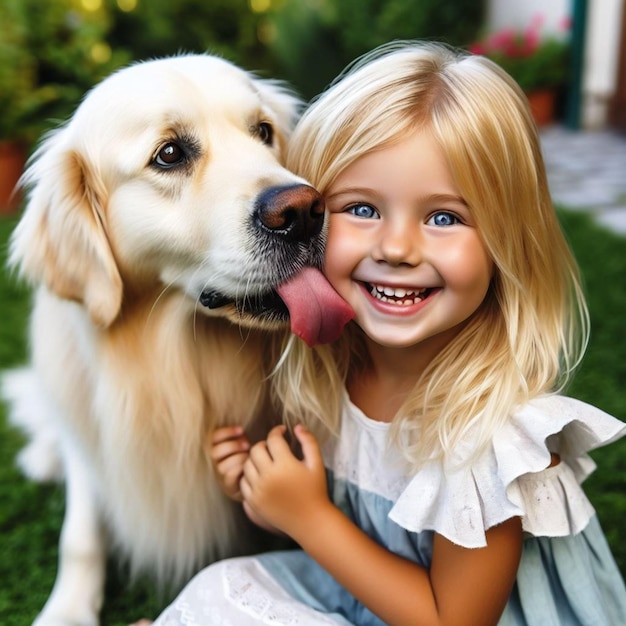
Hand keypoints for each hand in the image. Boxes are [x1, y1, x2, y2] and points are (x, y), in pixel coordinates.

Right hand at [209, 426, 249, 500]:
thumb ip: (239, 437)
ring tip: (249, 456)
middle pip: (215, 452)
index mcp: (216, 448)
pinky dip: (240, 468)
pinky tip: (248, 465)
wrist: (249, 480)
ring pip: (222, 466)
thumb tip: (241, 430)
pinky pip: (230, 475)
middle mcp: (214, 462)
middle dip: (233, 446)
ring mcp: (219, 474)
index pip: (214, 438)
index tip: (241, 430)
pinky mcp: (227, 485)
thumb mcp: (241, 444)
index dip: (227, 432)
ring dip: (238, 458)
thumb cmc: (245, 458)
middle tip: (247, 445)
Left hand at [240, 424, 329, 539]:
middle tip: (273, 447)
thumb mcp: (317, 463)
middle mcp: (268, 476)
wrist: (310, 521)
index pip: (273, 439)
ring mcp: (259, 490)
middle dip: (264, 444)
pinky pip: (243, 482)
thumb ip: (309, 441)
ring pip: (247, 464)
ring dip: (255, 459)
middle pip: (256, 449)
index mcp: (285, 465)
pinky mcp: (253, 501)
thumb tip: (297, 426)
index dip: (277, 431)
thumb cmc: (316, 490)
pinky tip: (260, 475)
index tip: (282, 432)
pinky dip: (249, 476)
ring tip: (266, 461)